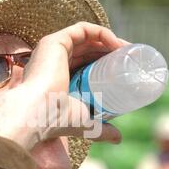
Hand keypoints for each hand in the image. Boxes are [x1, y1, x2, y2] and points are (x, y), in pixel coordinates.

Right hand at [0, 22, 128, 149]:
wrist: (39, 113)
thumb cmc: (57, 120)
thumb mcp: (85, 123)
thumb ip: (101, 130)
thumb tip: (119, 139)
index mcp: (57, 75)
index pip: (85, 63)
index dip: (105, 62)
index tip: (125, 68)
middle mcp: (53, 59)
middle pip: (88, 49)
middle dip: (110, 51)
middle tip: (129, 59)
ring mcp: (53, 49)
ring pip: (87, 37)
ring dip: (110, 40)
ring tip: (128, 52)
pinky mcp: (55, 41)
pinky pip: (83, 29)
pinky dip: (102, 33)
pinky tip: (117, 44)